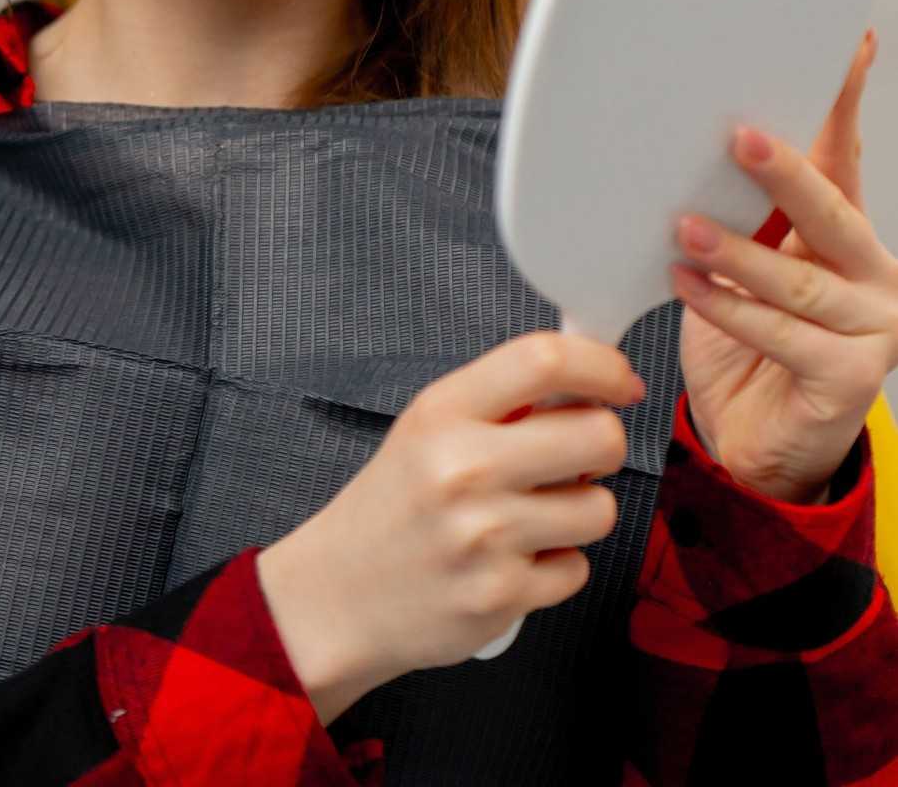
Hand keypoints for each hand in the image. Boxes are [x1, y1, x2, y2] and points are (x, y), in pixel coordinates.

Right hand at [257, 331, 644, 718]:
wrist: (337, 595)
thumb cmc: (395, 503)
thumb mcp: (428, 427)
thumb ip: (501, 400)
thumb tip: (592, 380)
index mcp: (444, 412)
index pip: (543, 361)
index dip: (601, 364)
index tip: (620, 380)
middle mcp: (465, 469)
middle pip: (598, 436)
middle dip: (604, 445)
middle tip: (578, 456)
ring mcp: (485, 536)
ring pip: (599, 508)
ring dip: (580, 510)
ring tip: (535, 514)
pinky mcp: (501, 597)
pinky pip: (578, 567)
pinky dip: (557, 565)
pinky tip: (515, 559)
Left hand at [674, 30, 897, 504]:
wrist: (756, 443)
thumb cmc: (746, 343)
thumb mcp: (745, 267)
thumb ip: (743, 217)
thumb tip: (696, 151)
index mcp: (845, 234)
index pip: (846, 157)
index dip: (845, 103)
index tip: (850, 47)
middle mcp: (870, 273)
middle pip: (831, 211)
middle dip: (784, 172)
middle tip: (739, 137)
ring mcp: (869, 327)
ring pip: (798, 280)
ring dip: (737, 253)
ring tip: (685, 230)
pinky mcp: (849, 378)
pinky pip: (780, 334)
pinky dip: (729, 310)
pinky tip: (688, 287)